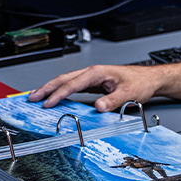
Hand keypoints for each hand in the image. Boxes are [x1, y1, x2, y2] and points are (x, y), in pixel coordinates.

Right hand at [28, 64, 161, 111]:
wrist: (149, 79)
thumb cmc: (140, 82)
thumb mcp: (129, 93)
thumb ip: (113, 100)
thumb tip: (98, 108)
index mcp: (97, 72)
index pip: (72, 84)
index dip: (58, 94)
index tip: (48, 103)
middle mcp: (92, 73)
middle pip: (63, 79)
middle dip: (46, 88)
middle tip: (32, 98)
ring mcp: (91, 78)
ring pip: (65, 81)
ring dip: (50, 89)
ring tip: (37, 97)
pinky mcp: (93, 84)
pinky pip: (72, 87)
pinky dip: (61, 92)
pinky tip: (55, 98)